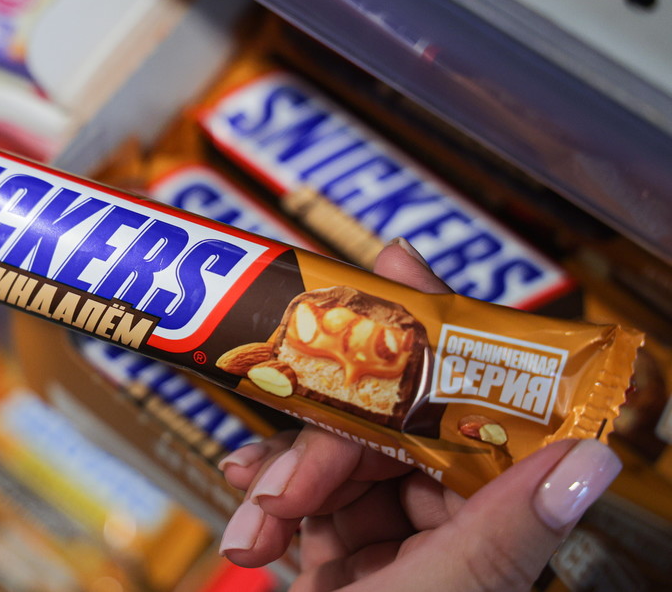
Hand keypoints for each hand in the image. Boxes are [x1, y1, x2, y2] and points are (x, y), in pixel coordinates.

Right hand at [217, 239, 621, 590]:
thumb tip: (590, 456)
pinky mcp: (339, 563)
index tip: (396, 273)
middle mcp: (450, 534)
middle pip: (388, 435)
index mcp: (494, 536)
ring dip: (285, 480)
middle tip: (285, 419)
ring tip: (254, 509)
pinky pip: (304, 507)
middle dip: (327, 434)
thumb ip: (505, 530)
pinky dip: (270, 504)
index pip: (476, 417)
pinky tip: (247, 512)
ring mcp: (392, 547)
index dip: (438, 341)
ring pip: (337, 467)